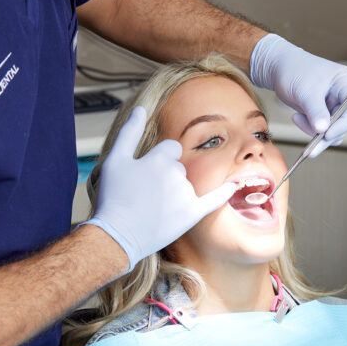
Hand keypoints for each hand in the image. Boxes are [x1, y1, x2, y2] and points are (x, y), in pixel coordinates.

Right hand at [84, 107, 235, 268]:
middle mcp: (176, 173)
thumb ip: (129, 132)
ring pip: (188, 184)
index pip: (171, 149)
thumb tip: (140, 110)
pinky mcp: (192, 213)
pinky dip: (224, 193)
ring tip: (154, 208)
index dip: (159, 160)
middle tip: (146, 195)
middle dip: (166, 177)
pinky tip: (233, 187)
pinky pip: (214, 200)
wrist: (117, 236)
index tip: (147, 175)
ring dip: (176, 192)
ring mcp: (186, 194)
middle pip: (179, 167)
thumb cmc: (113, 198)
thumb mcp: (114, 160)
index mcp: (159, 158)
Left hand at [250, 34, 346, 156]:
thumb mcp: (305, 91)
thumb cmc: (294, 70)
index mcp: (346, 82)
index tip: (327, 135)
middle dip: (326, 133)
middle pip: (343, 122)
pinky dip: (309, 128)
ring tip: (296, 118)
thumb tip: (323, 130)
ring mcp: (333, 104)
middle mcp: (343, 94)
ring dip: (315, 130)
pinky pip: (321, 128)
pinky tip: (297, 117)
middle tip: (312, 146)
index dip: (342, 124)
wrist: (278, 67)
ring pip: (332, 128)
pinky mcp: (323, 111)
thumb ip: (315, 111)